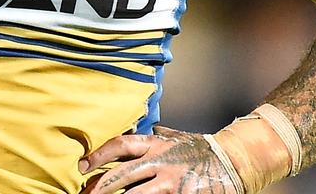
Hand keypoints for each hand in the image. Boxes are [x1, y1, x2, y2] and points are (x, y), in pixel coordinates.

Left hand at [80, 126, 243, 193]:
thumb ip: (159, 136)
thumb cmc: (202, 149)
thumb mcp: (178, 138)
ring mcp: (170, 181)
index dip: (99, 155)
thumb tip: (144, 129)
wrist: (234, 161)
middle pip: (121, 174)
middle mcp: (160, 161)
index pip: (120, 145)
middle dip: (99, 186)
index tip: (82, 166)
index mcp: (156, 144)